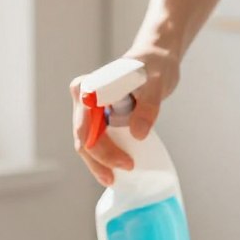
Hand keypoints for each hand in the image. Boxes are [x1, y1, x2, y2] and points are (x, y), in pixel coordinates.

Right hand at [70, 45, 180, 185]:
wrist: (154, 60)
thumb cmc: (154, 67)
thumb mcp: (156, 84)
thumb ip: (148, 107)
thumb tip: (138, 135)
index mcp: (90, 88)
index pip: (87, 128)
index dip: (104, 151)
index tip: (128, 163)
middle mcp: (83, 98)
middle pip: (83, 140)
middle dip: (99, 162)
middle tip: (120, 176)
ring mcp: (88, 109)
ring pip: (85, 144)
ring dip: (98, 164)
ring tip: (114, 179)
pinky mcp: (96, 117)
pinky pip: (94, 141)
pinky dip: (103, 157)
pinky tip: (114, 170)